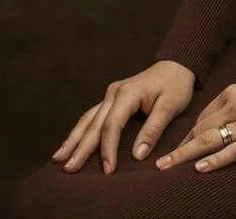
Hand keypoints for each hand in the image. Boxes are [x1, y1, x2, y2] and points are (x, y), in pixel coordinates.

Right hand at [51, 61, 195, 173]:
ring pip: (88, 119)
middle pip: (94, 124)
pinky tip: (71, 142)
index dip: (108, 149)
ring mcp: (111, 94)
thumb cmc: (175, 85)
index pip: (112, 126)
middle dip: (80, 148)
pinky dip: (81, 130)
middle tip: (68, 169)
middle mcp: (114, 93)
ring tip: (58, 158)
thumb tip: (137, 155)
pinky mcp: (112, 98)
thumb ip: (153, 129)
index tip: (108, 170)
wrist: (176, 65)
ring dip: (73, 139)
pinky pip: (92, 116)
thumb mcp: (170, 106)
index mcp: (127, 93)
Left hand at [154, 82, 235, 172]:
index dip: (188, 135)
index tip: (178, 149)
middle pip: (200, 129)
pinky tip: (200, 169)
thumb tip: (209, 124)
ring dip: (185, 155)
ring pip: (209, 141)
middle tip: (162, 163)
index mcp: (231, 93)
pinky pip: (231, 152)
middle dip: (180, 147)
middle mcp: (235, 107)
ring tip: (168, 167)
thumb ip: (230, 105)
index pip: (202, 117)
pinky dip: (214, 161)